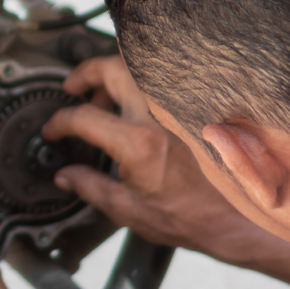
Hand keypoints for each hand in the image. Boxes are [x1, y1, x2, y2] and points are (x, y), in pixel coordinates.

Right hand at [42, 56, 289, 281]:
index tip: (54, 129)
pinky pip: (164, 85)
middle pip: (112, 69)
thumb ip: (90, 187)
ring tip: (104, 96)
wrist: (235, 219)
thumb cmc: (189, 218)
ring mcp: (178, 110)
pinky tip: (136, 103)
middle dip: (86, 74)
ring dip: (116, 76)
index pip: (84, 117)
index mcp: (137, 144)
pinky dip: (144, 86)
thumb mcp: (128, 210)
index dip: (59, 122)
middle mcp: (158, 118)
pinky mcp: (193, 111)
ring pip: (140, 69)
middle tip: (73, 88)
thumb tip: (66, 177)